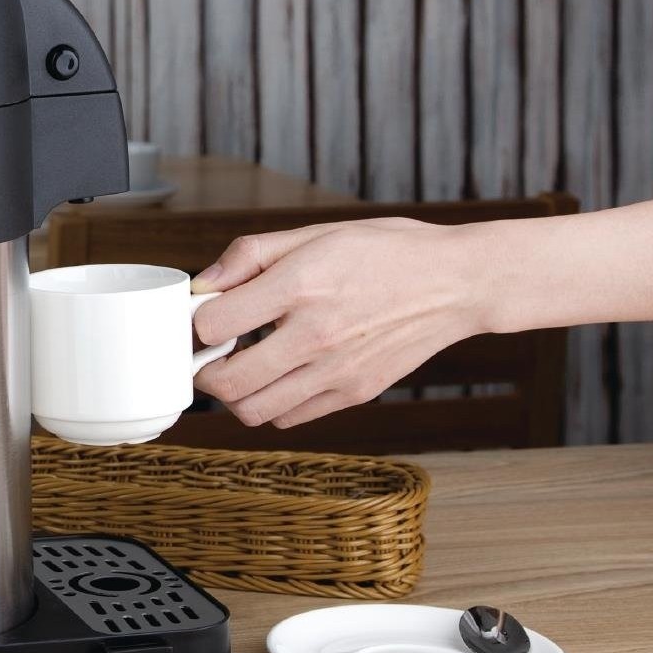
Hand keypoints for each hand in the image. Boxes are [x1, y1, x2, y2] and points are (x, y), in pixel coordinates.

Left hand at [191, 219, 484, 428]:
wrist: (455, 283)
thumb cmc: (384, 251)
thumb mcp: (314, 233)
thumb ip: (251, 255)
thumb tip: (203, 284)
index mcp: (300, 285)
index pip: (214, 325)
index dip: (197, 323)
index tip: (203, 317)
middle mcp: (316, 334)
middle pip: (227, 383)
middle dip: (203, 371)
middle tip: (208, 355)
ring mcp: (336, 372)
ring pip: (253, 412)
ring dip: (234, 395)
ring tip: (240, 369)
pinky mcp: (354, 394)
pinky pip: (289, 418)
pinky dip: (271, 405)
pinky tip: (278, 377)